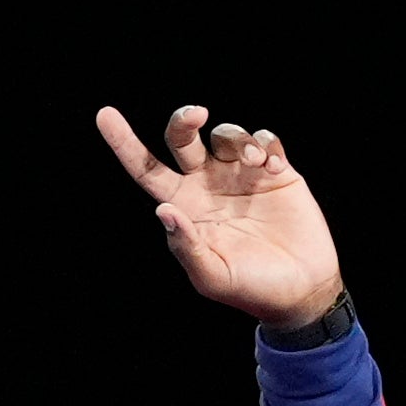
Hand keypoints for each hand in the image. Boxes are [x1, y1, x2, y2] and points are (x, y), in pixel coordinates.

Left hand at [95, 104, 344, 330]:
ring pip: (227, 134)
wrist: (301, 290)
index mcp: (185, 207)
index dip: (123, 142)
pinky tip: (274, 166)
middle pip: (183, 139)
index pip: (146, 170)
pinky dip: (267, 144)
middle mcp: (208, 185)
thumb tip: (164, 211)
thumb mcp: (212, 277)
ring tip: (255, 162)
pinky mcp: (276, 172)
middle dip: (184, 121)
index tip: (104, 115)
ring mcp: (241, 175)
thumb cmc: (251, 288)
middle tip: (197, 115)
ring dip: (238, 139)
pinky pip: (265, 139)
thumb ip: (186, 247)